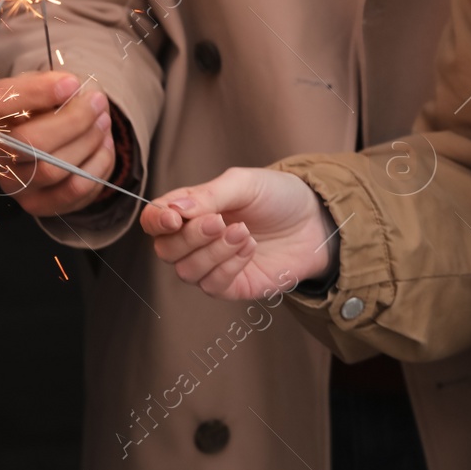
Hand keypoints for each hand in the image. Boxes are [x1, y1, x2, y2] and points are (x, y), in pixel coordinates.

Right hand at [0, 71, 113, 215]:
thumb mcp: (41, 84)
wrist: (49, 136)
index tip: (73, 83)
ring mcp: (13, 184)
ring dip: (89, 142)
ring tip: (103, 122)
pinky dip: (98, 164)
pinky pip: (75, 191)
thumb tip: (71, 87)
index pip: (2, 105)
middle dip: (75, 120)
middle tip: (97, 102)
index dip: (39, 93)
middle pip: (32, 142)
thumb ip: (50, 83)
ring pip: (56, 170)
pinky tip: (102, 145)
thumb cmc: (43, 106)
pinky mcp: (37, 204)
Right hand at [141, 167, 334, 298]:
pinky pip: (213, 286)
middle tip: (220, 221)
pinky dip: (229, 266)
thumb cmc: (278, 196)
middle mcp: (195, 240)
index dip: (156, 221)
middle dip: (190, 237)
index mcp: (191, 210)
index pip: (154, 220)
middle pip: (166, 250)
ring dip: (213, 252)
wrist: (316, 220)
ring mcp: (212, 265)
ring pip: (186, 271)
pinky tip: (249, 248)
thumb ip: (207, 195)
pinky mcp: (232, 286)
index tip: (173, 218)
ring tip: (242, 232)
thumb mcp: (243, 183)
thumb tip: (173, 209)